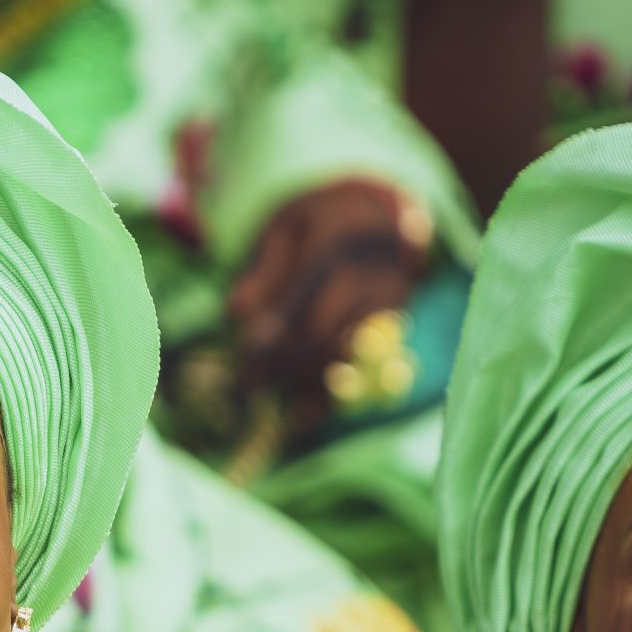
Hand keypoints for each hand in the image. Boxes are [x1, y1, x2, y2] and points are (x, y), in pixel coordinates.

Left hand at [230, 178, 424, 417]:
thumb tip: (235, 313)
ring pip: (346, 351)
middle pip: (323, 326)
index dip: (272, 328)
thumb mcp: (285, 228)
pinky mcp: (396, 322)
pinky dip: (334, 392)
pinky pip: (365, 366)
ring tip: (269, 403)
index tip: (243, 356)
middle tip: (247, 385)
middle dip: (282, 360)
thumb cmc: (317, 222)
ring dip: (304, 381)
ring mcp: (390, 297)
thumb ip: (264, 270)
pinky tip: (303, 416)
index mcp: (338, 237)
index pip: (302, 292)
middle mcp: (370, 269)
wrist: (378, 216)